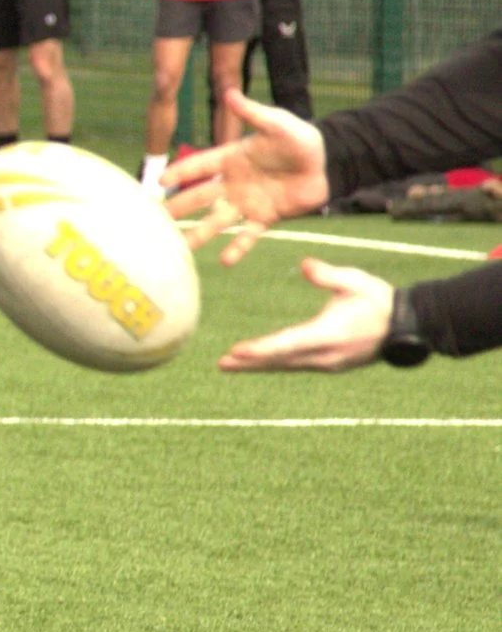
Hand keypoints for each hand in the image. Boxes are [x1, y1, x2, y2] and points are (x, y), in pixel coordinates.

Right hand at [161, 89, 329, 264]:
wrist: (328, 165)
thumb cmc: (301, 140)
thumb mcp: (279, 124)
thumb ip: (254, 113)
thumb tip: (230, 93)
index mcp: (231, 158)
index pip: (199, 166)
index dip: (180, 173)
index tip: (160, 183)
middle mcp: (233, 183)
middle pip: (200, 198)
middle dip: (179, 208)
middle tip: (156, 220)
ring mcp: (247, 202)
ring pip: (217, 221)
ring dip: (200, 234)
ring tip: (182, 249)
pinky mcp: (265, 218)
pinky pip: (248, 234)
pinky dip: (237, 247)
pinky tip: (225, 260)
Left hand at [217, 260, 395, 372]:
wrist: (408, 326)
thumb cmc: (379, 300)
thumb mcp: (356, 281)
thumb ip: (329, 274)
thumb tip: (305, 265)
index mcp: (328, 333)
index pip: (288, 342)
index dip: (261, 348)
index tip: (237, 352)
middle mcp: (325, 354)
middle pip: (280, 360)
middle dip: (250, 363)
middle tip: (222, 364)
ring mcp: (328, 363)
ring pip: (286, 365)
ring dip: (258, 366)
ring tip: (229, 365)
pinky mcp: (330, 365)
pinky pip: (295, 365)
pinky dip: (275, 364)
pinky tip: (257, 363)